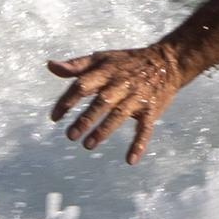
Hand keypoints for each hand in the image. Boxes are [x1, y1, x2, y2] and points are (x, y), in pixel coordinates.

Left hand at [46, 44, 183, 164]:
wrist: (168, 61)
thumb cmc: (128, 62)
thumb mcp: (102, 58)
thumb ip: (76, 65)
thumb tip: (51, 66)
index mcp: (107, 72)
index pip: (83, 85)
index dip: (67, 101)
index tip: (55, 118)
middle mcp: (121, 84)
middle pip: (101, 102)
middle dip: (86, 119)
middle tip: (71, 136)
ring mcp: (138, 98)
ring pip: (119, 115)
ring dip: (104, 130)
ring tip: (88, 145)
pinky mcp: (152, 110)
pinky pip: (145, 128)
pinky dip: (139, 143)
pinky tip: (130, 159)